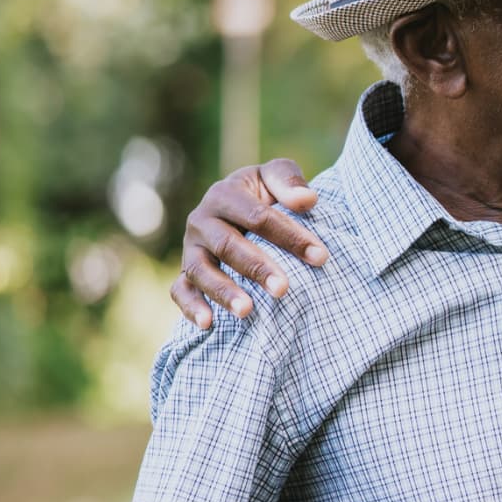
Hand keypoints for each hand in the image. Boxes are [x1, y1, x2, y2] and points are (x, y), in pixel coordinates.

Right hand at [169, 159, 326, 327]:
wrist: (238, 207)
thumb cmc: (264, 193)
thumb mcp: (275, 177)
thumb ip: (289, 180)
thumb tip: (307, 200)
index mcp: (224, 194)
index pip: (258, 217)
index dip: (289, 236)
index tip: (320, 257)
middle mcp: (201, 221)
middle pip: (228, 245)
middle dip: (257, 268)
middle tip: (283, 289)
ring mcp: (191, 248)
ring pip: (200, 271)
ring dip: (223, 292)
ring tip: (247, 311)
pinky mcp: (185, 271)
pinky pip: (180, 290)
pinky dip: (191, 307)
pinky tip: (209, 324)